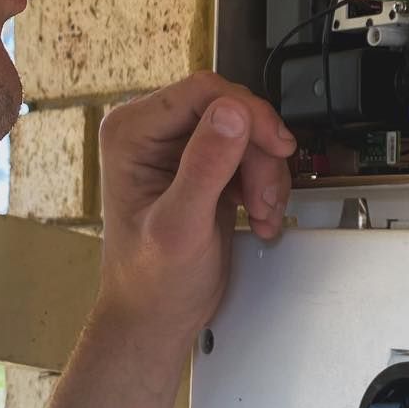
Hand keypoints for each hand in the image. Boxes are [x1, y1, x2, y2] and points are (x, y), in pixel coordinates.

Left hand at [95, 72, 295, 348]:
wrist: (157, 316)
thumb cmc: (152, 281)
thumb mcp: (180, 225)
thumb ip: (205, 167)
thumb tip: (231, 114)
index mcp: (132, 133)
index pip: (204, 91)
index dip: (249, 114)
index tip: (276, 145)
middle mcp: (152, 132)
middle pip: (232, 111)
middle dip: (259, 156)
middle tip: (264, 197)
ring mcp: (180, 148)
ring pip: (248, 133)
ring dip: (266, 174)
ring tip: (262, 213)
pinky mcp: (204, 165)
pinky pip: (251, 154)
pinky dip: (265, 185)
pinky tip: (259, 215)